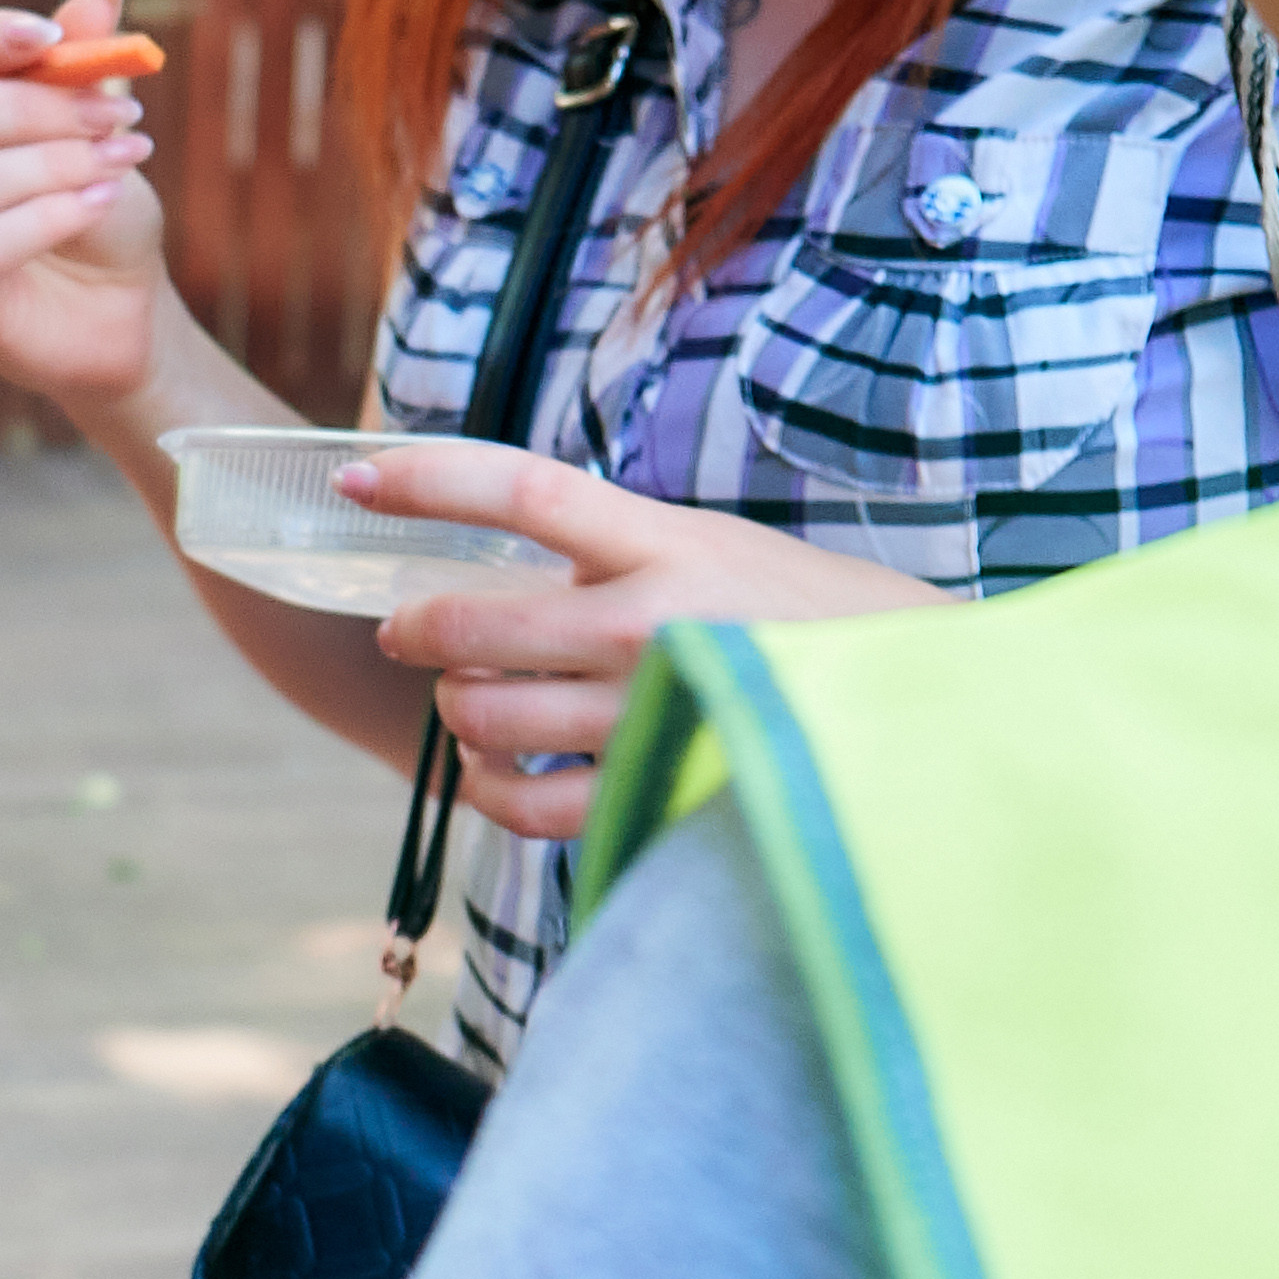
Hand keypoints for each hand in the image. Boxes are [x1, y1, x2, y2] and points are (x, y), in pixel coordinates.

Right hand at [0, 0, 167, 408]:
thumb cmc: (97, 208)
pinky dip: (51, 217)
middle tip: (117, 113)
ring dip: (51, 166)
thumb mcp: (97, 124)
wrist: (126, 305)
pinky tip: (100, 204)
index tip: (47, 37)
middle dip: (31, 110)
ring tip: (120, 161)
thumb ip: (85, 65)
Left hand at [343, 442, 944, 840]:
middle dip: (417, 629)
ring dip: (456, 709)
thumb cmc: (805, 617)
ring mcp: (652, 711)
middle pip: (472, 624)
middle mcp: (653, 623)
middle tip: (410, 631)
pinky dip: (490, 791)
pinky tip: (495, 774)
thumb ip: (616, 550)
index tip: (354, 473)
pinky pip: (527, 805)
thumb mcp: (713, 548)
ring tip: (469, 700)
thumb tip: (505, 554)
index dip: (426, 478)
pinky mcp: (657, 788)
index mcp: (666, 542)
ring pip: (485, 716)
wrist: (924, 703)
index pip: (522, 490)